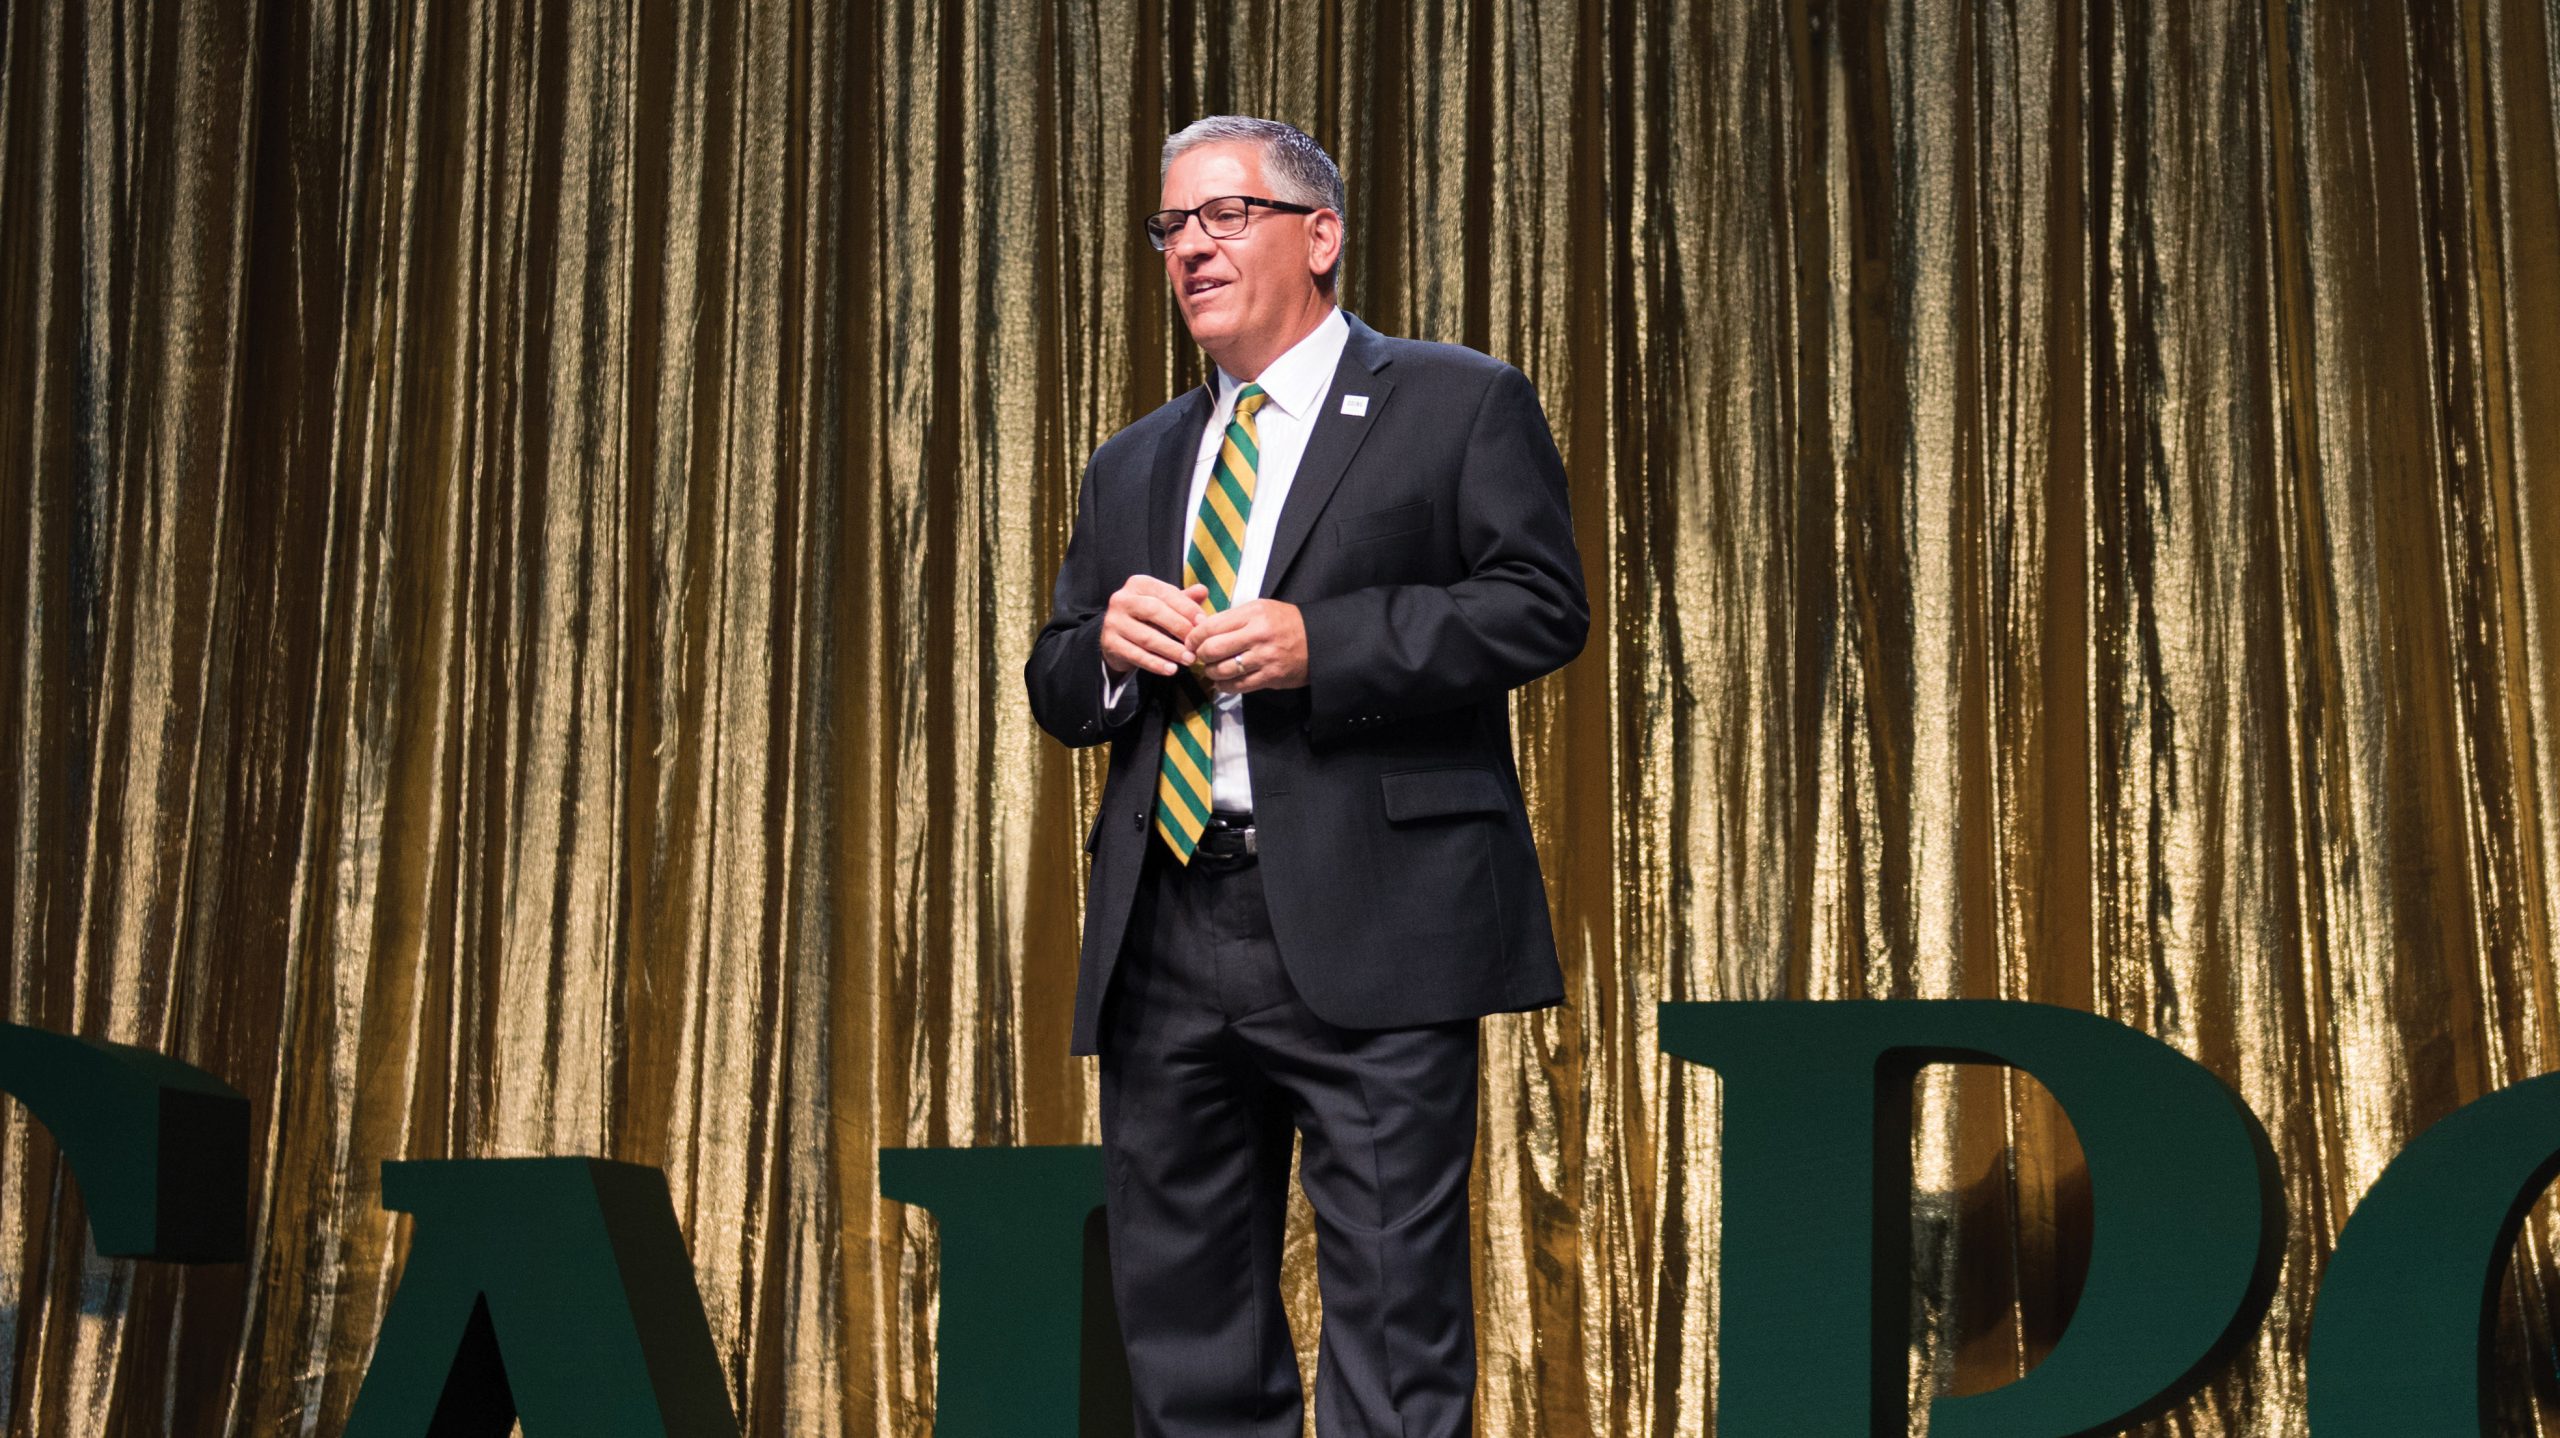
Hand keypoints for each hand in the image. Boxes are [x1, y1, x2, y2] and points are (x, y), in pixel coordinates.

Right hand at [1101, 577, 1208, 676]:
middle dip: (1179, 628)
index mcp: (1138, 584)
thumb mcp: (1165, 605)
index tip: (1203, 623)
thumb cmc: (1148, 619)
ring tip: (1189, 659)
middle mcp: (1122, 599)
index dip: (1187, 608)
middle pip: (1154, 611)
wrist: (1118, 639)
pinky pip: (1136, 655)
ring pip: (1146, 636)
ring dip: (1171, 650)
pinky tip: (1171, 669)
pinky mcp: (1109, 643)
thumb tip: (1203, 590)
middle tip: (1197, 643)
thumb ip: (1184, 599)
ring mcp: (1113, 621)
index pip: (1166, 593)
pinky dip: (1156, 664)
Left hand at [1188, 599, 1307, 693]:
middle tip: (1200, 657)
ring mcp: (1264, 658)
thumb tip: (1200, 628)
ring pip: (1223, 670)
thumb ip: (1232, 618)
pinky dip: (1224, 686)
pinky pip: (1238, 686)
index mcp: (1253, 614)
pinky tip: (1222, 682)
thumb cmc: (1285, 622)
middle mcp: (1258, 635)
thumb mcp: (1260, 609)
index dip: (1194, 636)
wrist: (1318, 640)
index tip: (1190, 642)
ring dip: (1211, 673)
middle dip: (1200, 655)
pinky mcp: (1270, 677)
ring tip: (1211, 670)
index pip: (1211, 626)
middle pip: (1213, 649)